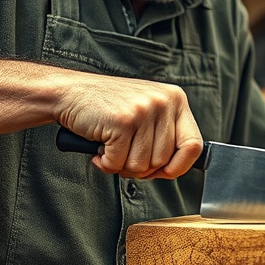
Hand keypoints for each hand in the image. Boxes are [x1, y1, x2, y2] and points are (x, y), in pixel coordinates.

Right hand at [57, 74, 203, 179]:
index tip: (163, 172)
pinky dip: (105, 163)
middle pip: (164, 160)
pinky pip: (119, 162)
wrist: (70, 92)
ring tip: (110, 147)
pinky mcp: (122, 121)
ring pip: (142, 165)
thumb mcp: (147, 113)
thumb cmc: (108, 108)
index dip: (179, 166)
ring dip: (121, 165)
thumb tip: (175, 170)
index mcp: (176, 99)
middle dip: (141, 167)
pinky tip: (99, 148)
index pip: (194, 145)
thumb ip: (165, 136)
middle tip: (123, 154)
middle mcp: (164, 102)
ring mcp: (143, 110)